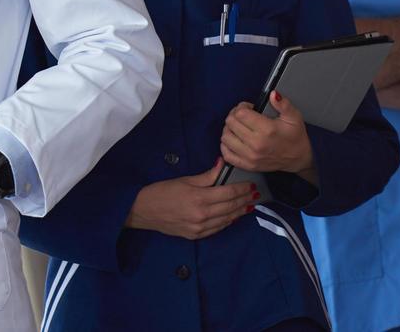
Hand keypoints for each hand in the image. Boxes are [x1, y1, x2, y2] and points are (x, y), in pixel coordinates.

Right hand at [125, 159, 256, 238]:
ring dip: (240, 212)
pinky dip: (228, 221)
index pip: (228, 193)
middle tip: (255, 195)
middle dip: (245, 200)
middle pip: (231, 207)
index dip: (242, 189)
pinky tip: (233, 216)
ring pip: (227, 219)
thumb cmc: (162, 191)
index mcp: (199, 198)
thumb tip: (222, 165)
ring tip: (249, 205)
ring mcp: (200, 228)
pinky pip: (218, 228)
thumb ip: (207, 175)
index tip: (252, 185)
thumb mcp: (184, 180)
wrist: (144, 211)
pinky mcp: (197, 235)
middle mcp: (203, 215)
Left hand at [221, 91, 314, 176]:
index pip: (240, 113)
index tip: (248, 108)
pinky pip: (226, 155)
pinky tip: (234, 140)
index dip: (242, 107)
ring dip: (229, 129)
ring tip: (238, 127)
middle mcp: (257, 144)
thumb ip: (283, 104)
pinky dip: (226, 146)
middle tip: (243, 116)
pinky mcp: (248, 165)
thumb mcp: (294, 117)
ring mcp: (251, 156)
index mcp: (267, 130)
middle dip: (234, 115)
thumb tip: (273, 94)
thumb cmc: (295, 137)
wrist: (298, 159)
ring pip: (225, 137)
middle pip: (230, 123)